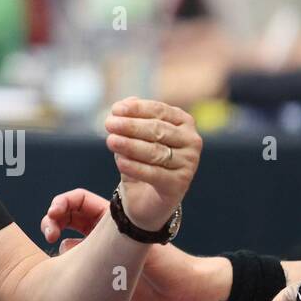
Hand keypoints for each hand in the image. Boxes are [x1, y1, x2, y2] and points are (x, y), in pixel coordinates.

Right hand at [40, 188, 185, 300]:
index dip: (63, 203)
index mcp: (115, 217)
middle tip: (48, 231)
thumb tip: (78, 238)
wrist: (181, 293)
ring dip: (55, 236)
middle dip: (53, 218)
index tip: (55, 214)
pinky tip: (60, 268)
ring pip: (67, 237)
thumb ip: (113, 240)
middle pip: (68, 216)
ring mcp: (99, 251)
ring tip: (52, 244)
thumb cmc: (170, 264)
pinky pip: (73, 263)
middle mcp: (104, 231)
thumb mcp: (142, 244)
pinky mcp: (98, 273)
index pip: (80, 200)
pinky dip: (63, 262)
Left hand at [104, 98, 201, 230]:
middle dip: (130, 126)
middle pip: (157, 130)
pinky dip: (135, 167)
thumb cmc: (142, 162)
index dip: (137, 109)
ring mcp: (189, 163)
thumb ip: (132, 120)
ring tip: (110, 141)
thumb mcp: (134, 138)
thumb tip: (127, 101)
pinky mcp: (180, 184)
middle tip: (109, 124)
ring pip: (155, 151)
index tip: (115, 110)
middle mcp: (191, 141)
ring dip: (130, 145)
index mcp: (183, 122)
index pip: (159, 111)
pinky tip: (120, 161)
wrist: (147, 199)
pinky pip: (154, 173)